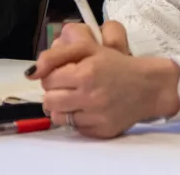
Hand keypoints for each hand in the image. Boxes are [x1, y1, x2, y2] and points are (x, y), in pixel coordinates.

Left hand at [28, 23, 179, 138]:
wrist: (148, 87)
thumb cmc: (116, 64)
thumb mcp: (88, 48)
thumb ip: (56, 55)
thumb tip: (31, 73)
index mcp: (85, 73)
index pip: (48, 79)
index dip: (53, 75)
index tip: (65, 73)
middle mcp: (90, 97)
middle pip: (49, 100)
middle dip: (55, 92)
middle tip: (69, 86)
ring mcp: (96, 116)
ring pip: (57, 117)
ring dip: (62, 107)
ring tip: (76, 98)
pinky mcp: (101, 131)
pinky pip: (75, 128)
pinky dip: (77, 119)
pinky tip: (88, 108)